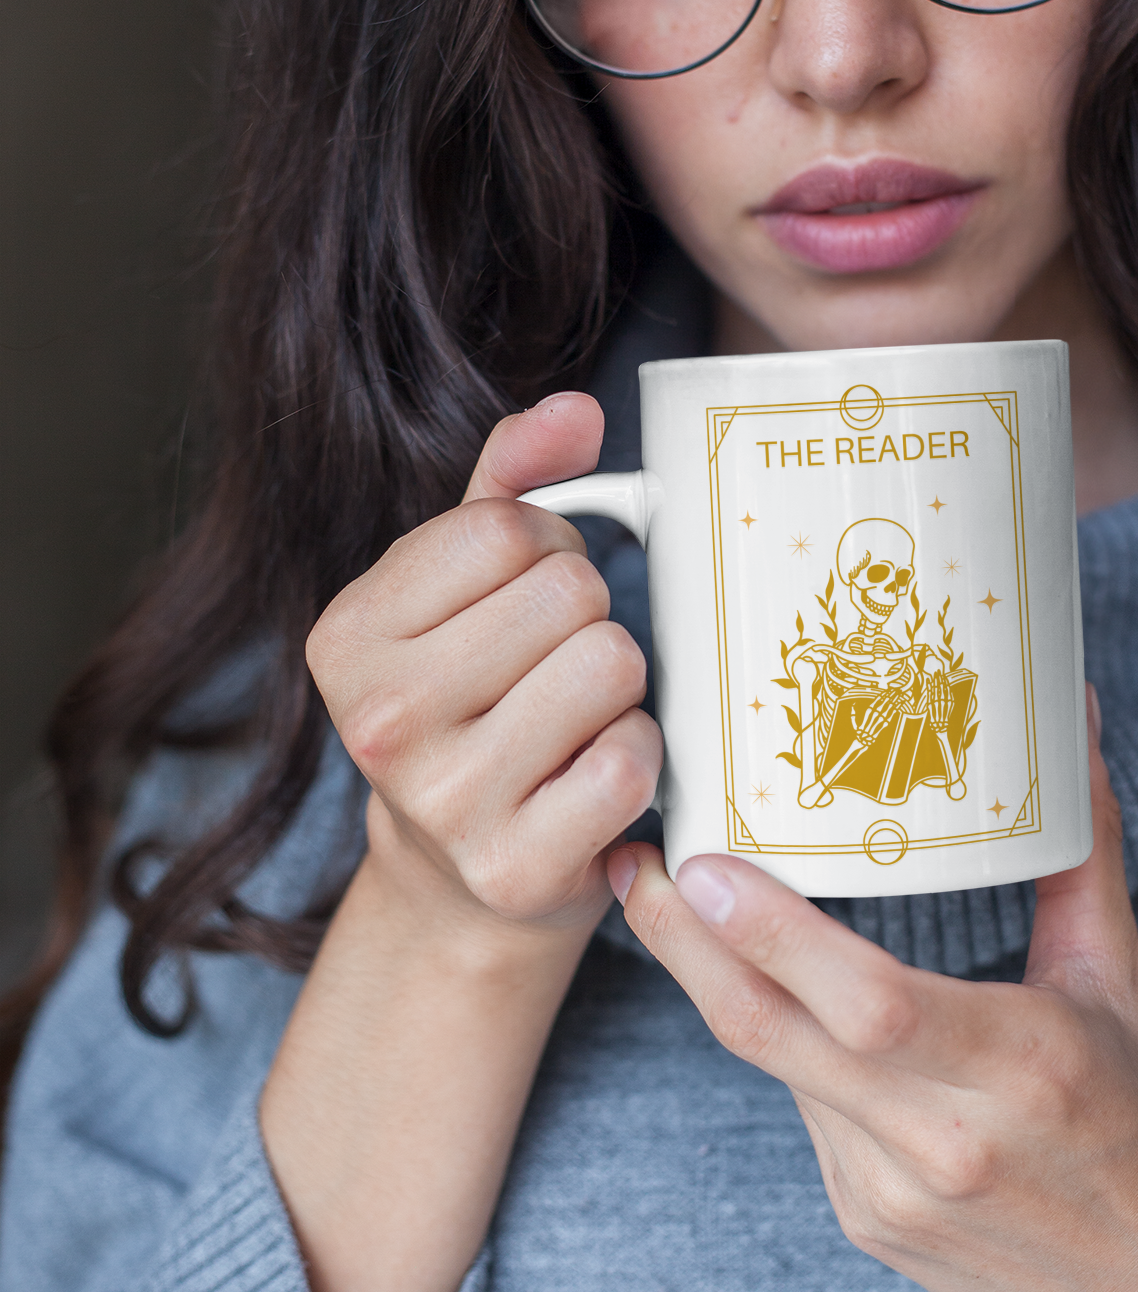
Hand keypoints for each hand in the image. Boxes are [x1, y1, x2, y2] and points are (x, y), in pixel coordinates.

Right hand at [307, 392, 660, 950]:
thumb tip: (577, 411)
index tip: (528, 599)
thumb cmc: (472, 703)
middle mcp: (380, 720)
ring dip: (620, 687)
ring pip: (611, 664)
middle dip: (588, 617)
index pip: (507, 528)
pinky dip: (637, 758)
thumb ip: (511, 481)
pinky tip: (594, 777)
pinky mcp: (515, 867)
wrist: (459, 880)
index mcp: (347, 635)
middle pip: (569, 593)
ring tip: (577, 718)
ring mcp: (445, 802)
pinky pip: (632, 759)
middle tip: (557, 667)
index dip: (550, 548)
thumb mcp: (461, 586)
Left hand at [608, 690, 1137, 1291]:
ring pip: (777, 1068)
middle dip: (685, 946)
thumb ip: (1081, 849)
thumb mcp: (1120, 979)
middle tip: (629, 864)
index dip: (772, 937)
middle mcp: (945, 1140)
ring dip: (718, 984)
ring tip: (667, 899)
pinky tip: (762, 986)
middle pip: (776, 1036)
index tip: (699, 865)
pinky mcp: (868, 1225)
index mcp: (1021, 1065)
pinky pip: (803, 1112)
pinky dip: (780, 1042)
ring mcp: (894, 1195)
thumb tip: (1073, 719)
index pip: (869, 1003)